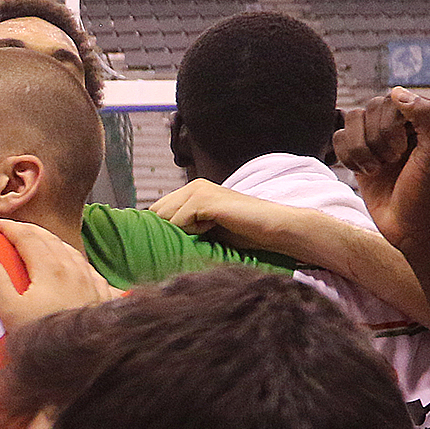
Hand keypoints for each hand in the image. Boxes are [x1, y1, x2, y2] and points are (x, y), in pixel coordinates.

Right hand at [0, 219, 120, 329]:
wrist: (86, 358)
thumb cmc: (46, 337)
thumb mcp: (12, 313)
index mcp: (49, 268)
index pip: (26, 237)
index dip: (9, 227)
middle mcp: (73, 269)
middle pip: (49, 239)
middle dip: (29, 230)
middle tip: (12, 229)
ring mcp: (90, 282)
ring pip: (71, 251)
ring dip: (52, 242)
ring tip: (40, 242)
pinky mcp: (101, 297)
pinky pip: (89, 270)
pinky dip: (76, 261)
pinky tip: (77, 267)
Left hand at [148, 179, 299, 250]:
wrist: (274, 229)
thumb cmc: (244, 233)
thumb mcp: (207, 230)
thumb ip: (184, 227)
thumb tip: (155, 240)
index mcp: (191, 191)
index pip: (156, 211)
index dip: (161, 230)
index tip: (176, 243)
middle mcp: (192, 186)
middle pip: (156, 214)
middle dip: (167, 232)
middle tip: (195, 239)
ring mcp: (198, 190)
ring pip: (165, 219)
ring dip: (181, 233)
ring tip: (208, 232)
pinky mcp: (203, 199)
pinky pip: (179, 221)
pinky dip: (192, 232)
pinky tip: (214, 227)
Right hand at [337, 89, 429, 248]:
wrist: (414, 229)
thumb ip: (425, 117)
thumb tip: (397, 91)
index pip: (395, 100)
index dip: (391, 126)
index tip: (404, 153)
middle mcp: (407, 121)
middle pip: (371, 107)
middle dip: (376, 140)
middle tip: (392, 162)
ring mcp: (383, 136)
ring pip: (352, 120)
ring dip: (361, 150)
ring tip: (378, 169)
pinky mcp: (363, 152)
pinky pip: (339, 137)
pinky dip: (348, 157)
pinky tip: (365, 172)